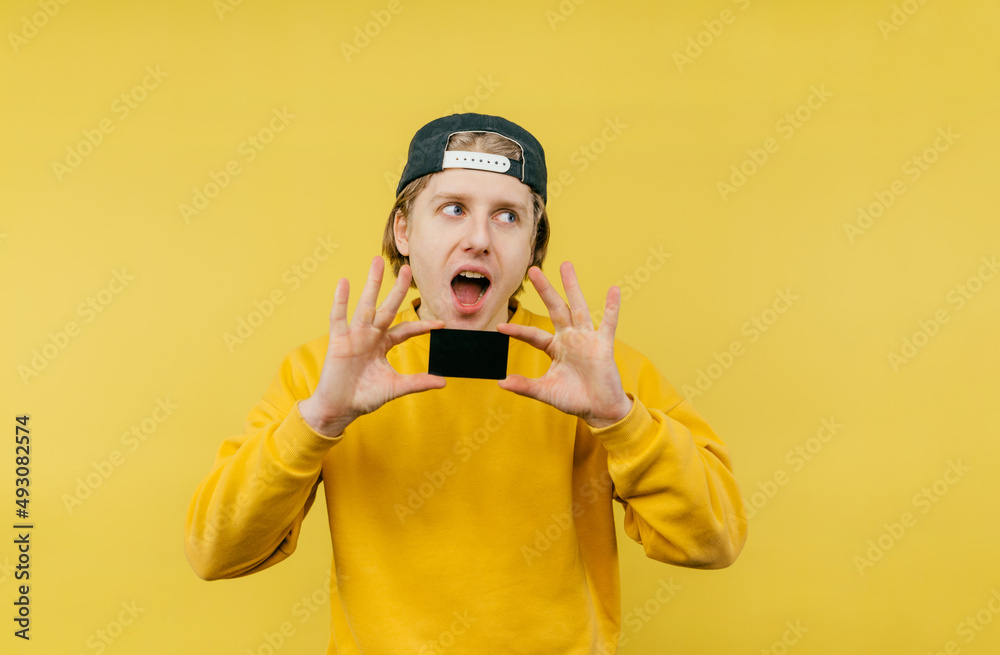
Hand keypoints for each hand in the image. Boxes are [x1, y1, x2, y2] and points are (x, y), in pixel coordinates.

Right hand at [299, 256, 445, 436]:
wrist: (339, 408)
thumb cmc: (364, 397)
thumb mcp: (395, 387)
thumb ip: (417, 383)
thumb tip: (443, 383)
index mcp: (384, 344)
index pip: (406, 330)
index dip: (422, 326)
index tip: (440, 324)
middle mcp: (370, 335)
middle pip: (387, 307)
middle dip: (397, 289)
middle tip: (406, 268)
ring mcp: (354, 335)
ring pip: (366, 305)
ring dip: (372, 283)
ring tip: (376, 261)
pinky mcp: (338, 340)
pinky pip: (339, 317)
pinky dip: (340, 300)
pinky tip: (344, 282)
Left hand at [496, 262, 632, 428]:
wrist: (599, 410)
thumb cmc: (574, 399)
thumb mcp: (546, 391)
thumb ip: (525, 386)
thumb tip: (501, 383)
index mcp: (555, 348)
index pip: (533, 335)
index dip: (518, 330)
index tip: (500, 327)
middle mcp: (570, 338)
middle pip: (555, 308)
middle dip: (545, 289)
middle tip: (533, 269)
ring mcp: (587, 339)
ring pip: (578, 308)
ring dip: (572, 287)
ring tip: (566, 265)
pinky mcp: (603, 345)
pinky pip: (609, 323)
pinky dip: (612, 308)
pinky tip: (614, 290)